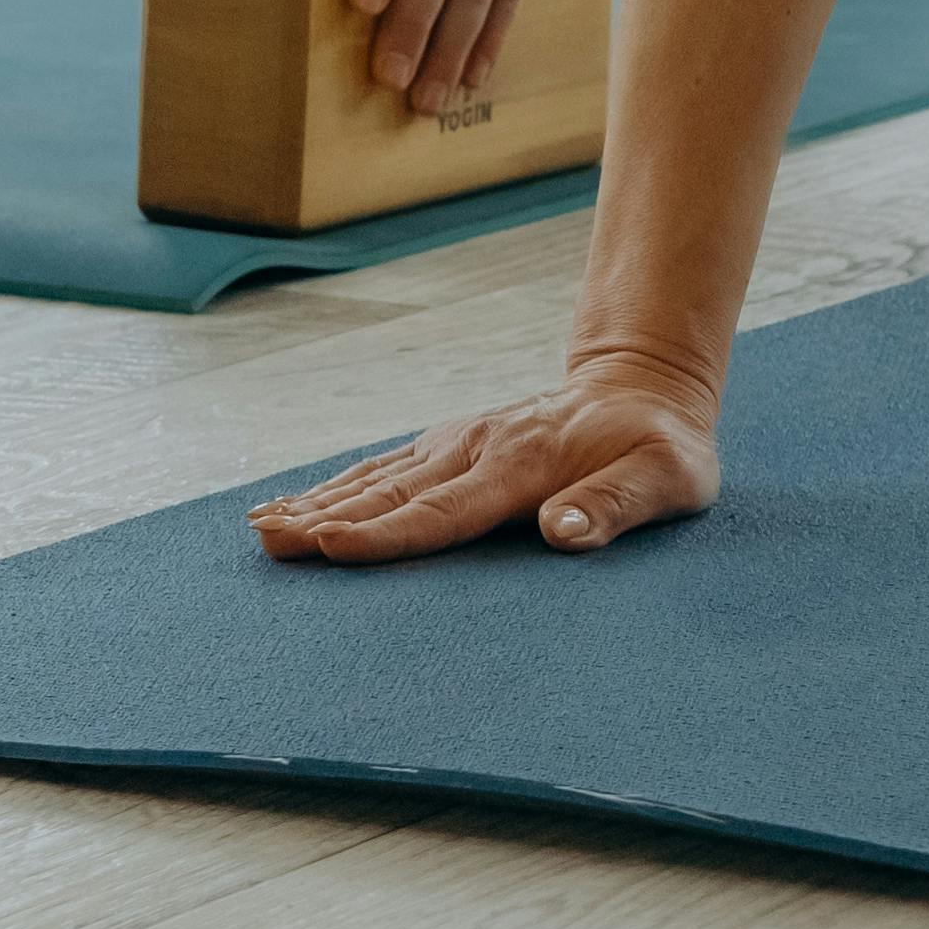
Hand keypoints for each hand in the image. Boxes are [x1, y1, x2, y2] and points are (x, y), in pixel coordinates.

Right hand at [250, 357, 721, 566]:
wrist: (647, 384)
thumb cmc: (663, 447)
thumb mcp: (666, 480)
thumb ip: (616, 506)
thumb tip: (564, 533)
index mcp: (524, 464)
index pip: (444, 512)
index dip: (385, 534)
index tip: (329, 544)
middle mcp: (480, 447)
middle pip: (393, 491)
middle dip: (326, 517)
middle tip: (267, 541)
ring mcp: (462, 440)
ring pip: (380, 475)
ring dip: (321, 500)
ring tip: (262, 525)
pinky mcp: (455, 442)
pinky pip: (388, 465)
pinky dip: (341, 484)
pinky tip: (303, 501)